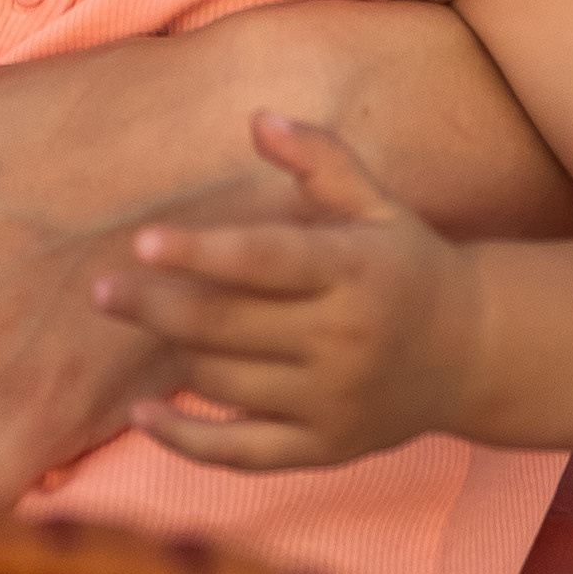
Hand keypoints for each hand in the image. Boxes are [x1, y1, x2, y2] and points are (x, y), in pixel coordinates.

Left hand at [92, 114, 484, 470]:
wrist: (474, 353)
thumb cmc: (408, 264)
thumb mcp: (378, 203)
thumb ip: (320, 159)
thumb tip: (258, 119)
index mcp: (353, 271)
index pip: (266, 261)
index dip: (202, 253)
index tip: (142, 242)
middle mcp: (344, 340)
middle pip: (230, 326)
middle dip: (157, 307)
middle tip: (98, 290)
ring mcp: (333, 401)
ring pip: (227, 383)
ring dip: (175, 353)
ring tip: (144, 320)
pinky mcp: (325, 449)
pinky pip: (242, 454)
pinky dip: (186, 440)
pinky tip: (142, 415)